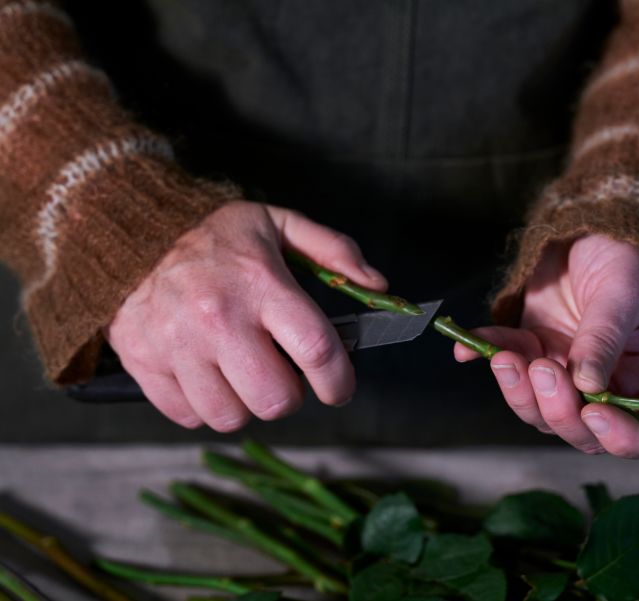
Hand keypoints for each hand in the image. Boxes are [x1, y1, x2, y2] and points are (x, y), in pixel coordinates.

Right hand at [104, 200, 386, 431]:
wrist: (127, 231)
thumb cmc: (214, 235)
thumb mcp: (279, 224)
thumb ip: (334, 251)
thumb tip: (378, 285)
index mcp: (260, 285)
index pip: (316, 350)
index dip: (338, 381)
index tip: (339, 388)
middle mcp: (218, 319)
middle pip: (276, 398)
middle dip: (291, 395)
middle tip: (284, 374)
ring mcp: (177, 345)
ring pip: (231, 417)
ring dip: (246, 404)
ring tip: (243, 373)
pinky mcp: (144, 364)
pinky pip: (188, 416)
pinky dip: (204, 405)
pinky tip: (208, 374)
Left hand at [455, 234, 638, 457]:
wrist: (592, 231)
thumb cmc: (629, 257)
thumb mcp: (624, 289)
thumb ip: (605, 336)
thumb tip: (587, 385)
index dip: (624, 437)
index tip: (594, 413)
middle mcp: (616, 388)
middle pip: (588, 433)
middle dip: (560, 412)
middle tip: (544, 370)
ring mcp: (572, 378)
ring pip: (543, 413)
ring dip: (520, 394)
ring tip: (507, 358)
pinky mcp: (537, 356)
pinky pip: (510, 371)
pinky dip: (487, 359)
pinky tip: (467, 348)